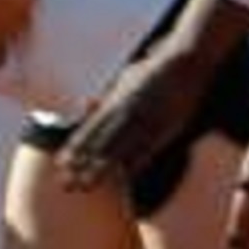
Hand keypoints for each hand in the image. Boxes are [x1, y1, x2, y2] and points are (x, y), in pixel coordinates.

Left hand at [57, 52, 197, 194]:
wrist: (186, 63)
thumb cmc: (154, 70)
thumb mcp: (124, 79)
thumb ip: (108, 96)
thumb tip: (88, 104)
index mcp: (115, 102)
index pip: (89, 130)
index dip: (74, 150)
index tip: (62, 164)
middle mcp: (127, 114)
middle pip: (99, 145)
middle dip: (81, 166)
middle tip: (67, 184)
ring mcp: (146, 122)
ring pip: (119, 152)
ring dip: (101, 171)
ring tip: (86, 186)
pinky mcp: (165, 128)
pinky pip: (146, 152)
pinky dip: (133, 166)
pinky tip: (123, 178)